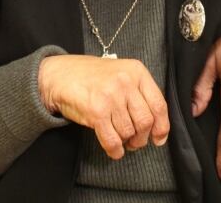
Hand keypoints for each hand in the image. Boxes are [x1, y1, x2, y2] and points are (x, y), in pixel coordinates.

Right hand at [38, 55, 168, 159]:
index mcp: (136, 71)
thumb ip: (139, 93)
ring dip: (126, 142)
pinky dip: (115, 150)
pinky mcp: (96, 111)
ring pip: (129, 132)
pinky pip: (112, 140)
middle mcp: (125, 82)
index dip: (161, 127)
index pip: (159, 105)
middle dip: (141, 138)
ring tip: (119, 139)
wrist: (58, 75)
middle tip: (135, 141)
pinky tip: (113, 149)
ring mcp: (110, 96)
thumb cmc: (90, 77)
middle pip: (145, 121)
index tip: (158, 138)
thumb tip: (157, 127)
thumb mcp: (120, 74)